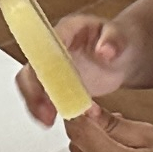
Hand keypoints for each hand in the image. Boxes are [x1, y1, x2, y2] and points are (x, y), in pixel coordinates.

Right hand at [14, 9, 137, 122]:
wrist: (121, 56)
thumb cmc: (119, 40)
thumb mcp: (120, 37)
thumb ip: (113, 41)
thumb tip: (105, 51)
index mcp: (66, 30)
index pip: (45, 45)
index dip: (43, 65)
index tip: (47, 82)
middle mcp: (52, 48)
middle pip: (32, 67)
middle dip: (34, 90)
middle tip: (46, 111)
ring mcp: (52, 67)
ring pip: (31, 84)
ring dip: (35, 103)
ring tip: (47, 121)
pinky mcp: (55, 84)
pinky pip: (42, 97)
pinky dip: (44, 110)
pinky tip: (53, 121)